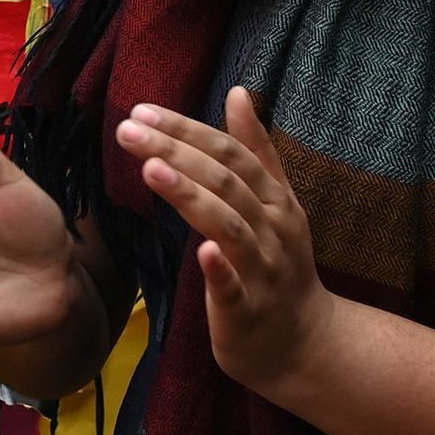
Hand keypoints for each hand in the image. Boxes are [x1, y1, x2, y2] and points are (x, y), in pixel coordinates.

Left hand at [117, 88, 335, 396]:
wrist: (305, 342)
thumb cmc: (279, 265)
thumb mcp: (277, 202)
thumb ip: (256, 149)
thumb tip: (238, 91)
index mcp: (275, 199)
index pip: (231, 153)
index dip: (188, 130)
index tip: (143, 111)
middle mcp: (272, 228)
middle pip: (225, 182)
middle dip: (177, 152)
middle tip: (129, 130)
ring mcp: (262, 270)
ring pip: (229, 226)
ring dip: (192, 196)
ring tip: (151, 169)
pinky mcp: (248, 311)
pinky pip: (234, 287)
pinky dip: (219, 268)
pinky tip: (201, 251)